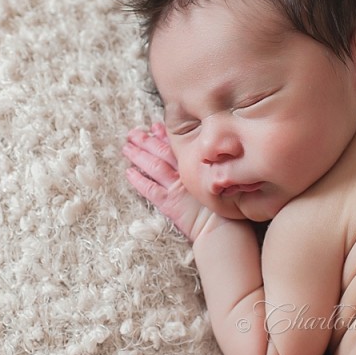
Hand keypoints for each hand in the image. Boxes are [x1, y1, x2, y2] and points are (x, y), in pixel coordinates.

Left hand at [123, 122, 220, 242]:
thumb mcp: (222, 180)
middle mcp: (185, 174)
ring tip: (127, 147)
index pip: (177, 147)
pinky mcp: (169, 204)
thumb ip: (213, 167)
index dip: (164, 135)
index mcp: (197, 166)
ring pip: (153, 167)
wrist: (224, 228)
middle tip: (133, 133)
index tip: (155, 126)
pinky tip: (129, 172)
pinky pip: (150, 189)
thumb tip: (209, 156)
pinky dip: (138, 180)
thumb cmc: (229, 205)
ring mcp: (176, 188)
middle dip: (146, 141)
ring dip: (139, 156)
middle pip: (162, 152)